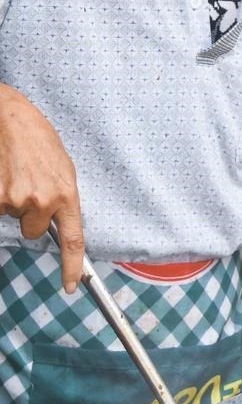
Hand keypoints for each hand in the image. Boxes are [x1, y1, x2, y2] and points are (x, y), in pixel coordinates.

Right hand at [0, 83, 83, 292]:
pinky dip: (0, 195)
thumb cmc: (37, 139)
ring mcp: (14, 200)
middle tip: (29, 184)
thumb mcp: (62, 168)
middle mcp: (41, 200)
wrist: (8, 118)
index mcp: (65, 192)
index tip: (71, 285)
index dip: (71, 266)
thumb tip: (58, 224)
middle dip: (31, 215)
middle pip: (34, 231)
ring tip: (16, 173)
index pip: (72, 239)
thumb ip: (62, 197)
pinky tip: (4, 174)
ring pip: (13, 218)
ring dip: (14, 202)